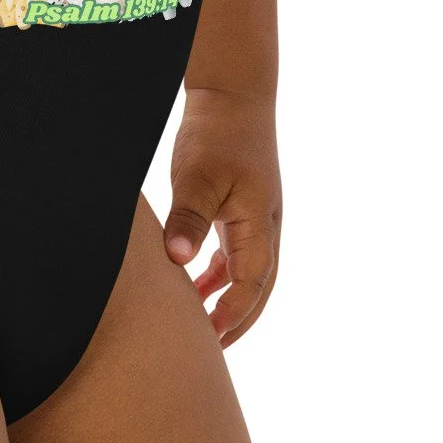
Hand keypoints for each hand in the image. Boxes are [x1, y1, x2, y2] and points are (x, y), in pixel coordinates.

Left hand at [162, 86, 280, 346]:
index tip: (208, 340)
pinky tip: (198, 281)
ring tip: (202, 325)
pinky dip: (221, 273)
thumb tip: (177, 262)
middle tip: (211, 350)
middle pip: (258, 288)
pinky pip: (238, 252)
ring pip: (250, 272)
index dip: (230, 316)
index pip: (249, 286)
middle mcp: (265, 227)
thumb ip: (188, 220)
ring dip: (229, 299)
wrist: (234, 92)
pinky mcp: (245, 205)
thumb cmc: (216, 133)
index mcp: (259, 225)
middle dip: (237, 320)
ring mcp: (258, 217)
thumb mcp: (198, 177)